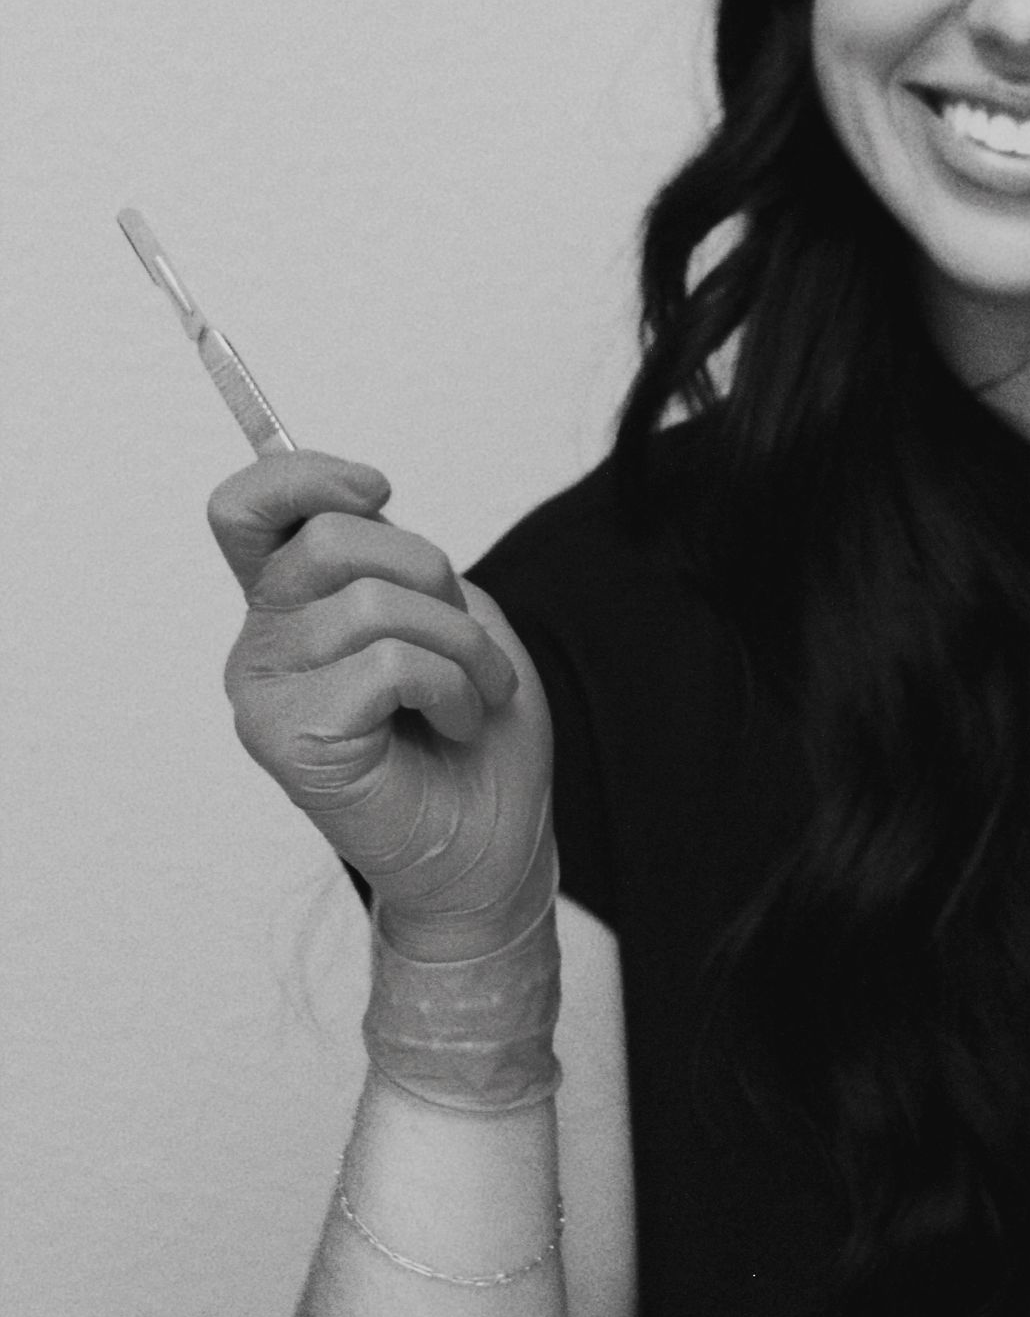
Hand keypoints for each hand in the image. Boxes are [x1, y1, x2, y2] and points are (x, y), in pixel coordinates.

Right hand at [209, 451, 553, 952]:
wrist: (495, 842)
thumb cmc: (475, 727)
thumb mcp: (447, 609)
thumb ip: (388, 555)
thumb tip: (353, 494)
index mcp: (291, 602)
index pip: (247, 508)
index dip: (304, 475)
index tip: (376, 490)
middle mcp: (261, 642)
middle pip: (329, 538)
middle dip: (431, 574)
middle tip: (465, 641)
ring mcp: (263, 693)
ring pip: (373, 603)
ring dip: (459, 644)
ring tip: (472, 693)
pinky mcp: (285, 739)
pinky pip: (385, 663)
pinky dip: (448, 686)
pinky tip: (451, 725)